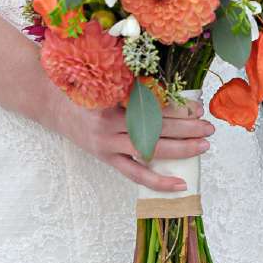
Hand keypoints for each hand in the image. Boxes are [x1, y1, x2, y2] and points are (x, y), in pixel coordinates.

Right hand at [43, 90, 214, 193]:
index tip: (197, 109)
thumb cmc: (86, 87)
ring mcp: (106, 143)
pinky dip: (157, 180)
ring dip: (179, 149)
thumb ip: (136, 85)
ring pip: (149, 149)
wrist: (52, 103)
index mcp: (112, 98)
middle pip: (155, 127)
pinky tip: (179, 183)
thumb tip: (176, 92)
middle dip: (186, 128)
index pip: (152, 106)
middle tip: (209, 127)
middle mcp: (108, 122)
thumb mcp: (108, 80)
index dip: (177, 109)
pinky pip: (134, 173)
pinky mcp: (105, 157)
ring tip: (202, 146)